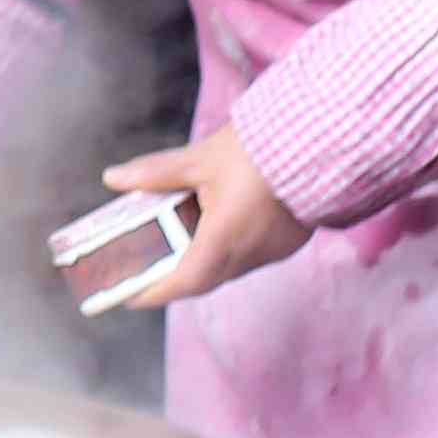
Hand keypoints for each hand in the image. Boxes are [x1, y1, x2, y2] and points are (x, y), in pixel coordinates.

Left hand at [97, 124, 307, 304]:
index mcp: (224, 239)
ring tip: (176, 241)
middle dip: (172, 276)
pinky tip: (215, 225)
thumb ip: (156, 173)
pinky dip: (227, 247)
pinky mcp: (288, 242)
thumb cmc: (261, 151)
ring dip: (201, 260)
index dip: (151, 291)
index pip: (181, 282)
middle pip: (202, 279)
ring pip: (228, 268)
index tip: (128, 294)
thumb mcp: (200, 159)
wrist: (323, 142)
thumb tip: (114, 178)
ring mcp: (272, 251)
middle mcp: (249, 254)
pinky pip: (250, 255)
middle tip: (146, 267)